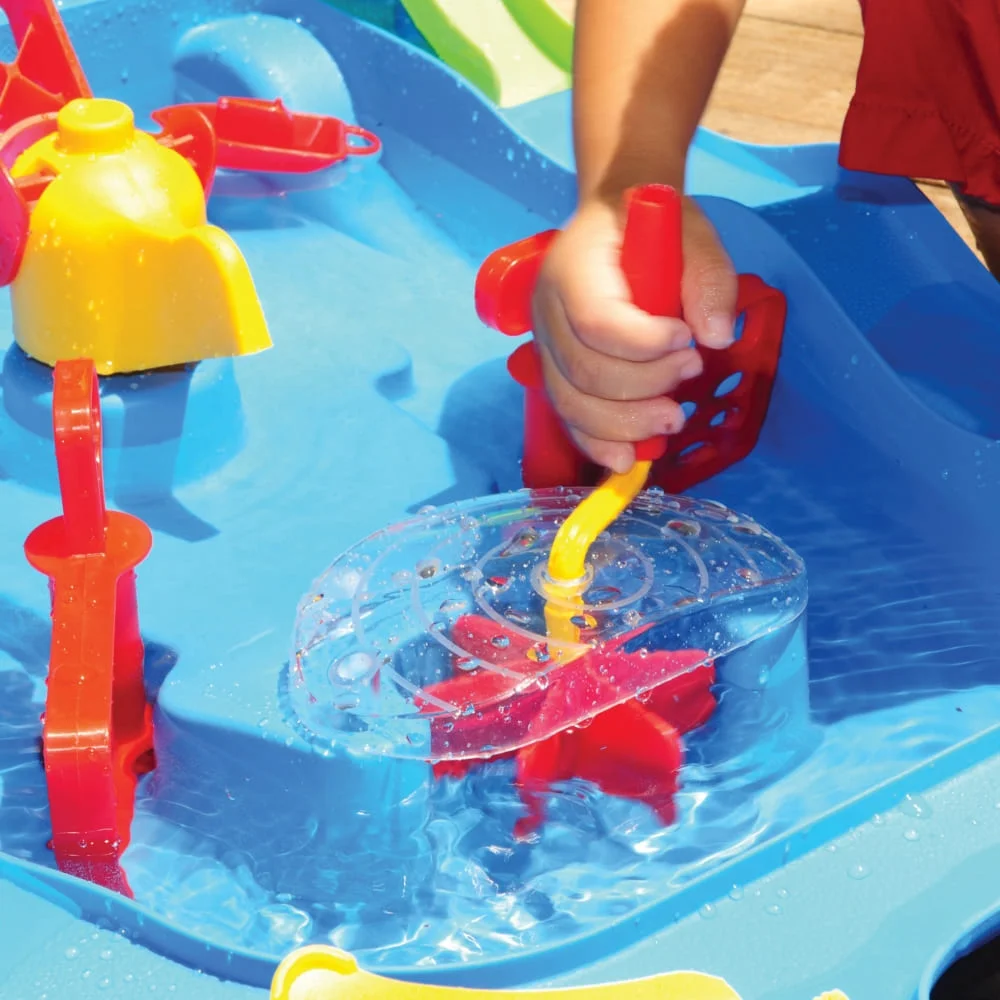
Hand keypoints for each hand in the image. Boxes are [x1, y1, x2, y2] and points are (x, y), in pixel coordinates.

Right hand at [531, 194, 737, 472]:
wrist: (609, 224)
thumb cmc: (648, 226)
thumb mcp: (689, 234)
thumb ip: (708, 278)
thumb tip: (716, 337)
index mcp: (574, 270)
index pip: (597, 322)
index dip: (643, 345)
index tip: (686, 339)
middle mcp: (548, 312)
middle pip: (584, 372)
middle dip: (644, 388)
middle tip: (691, 372)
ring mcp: (546, 345)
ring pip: (572, 403)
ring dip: (625, 423)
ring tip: (672, 419)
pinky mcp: (555, 371)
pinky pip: (568, 417)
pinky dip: (597, 442)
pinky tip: (626, 458)